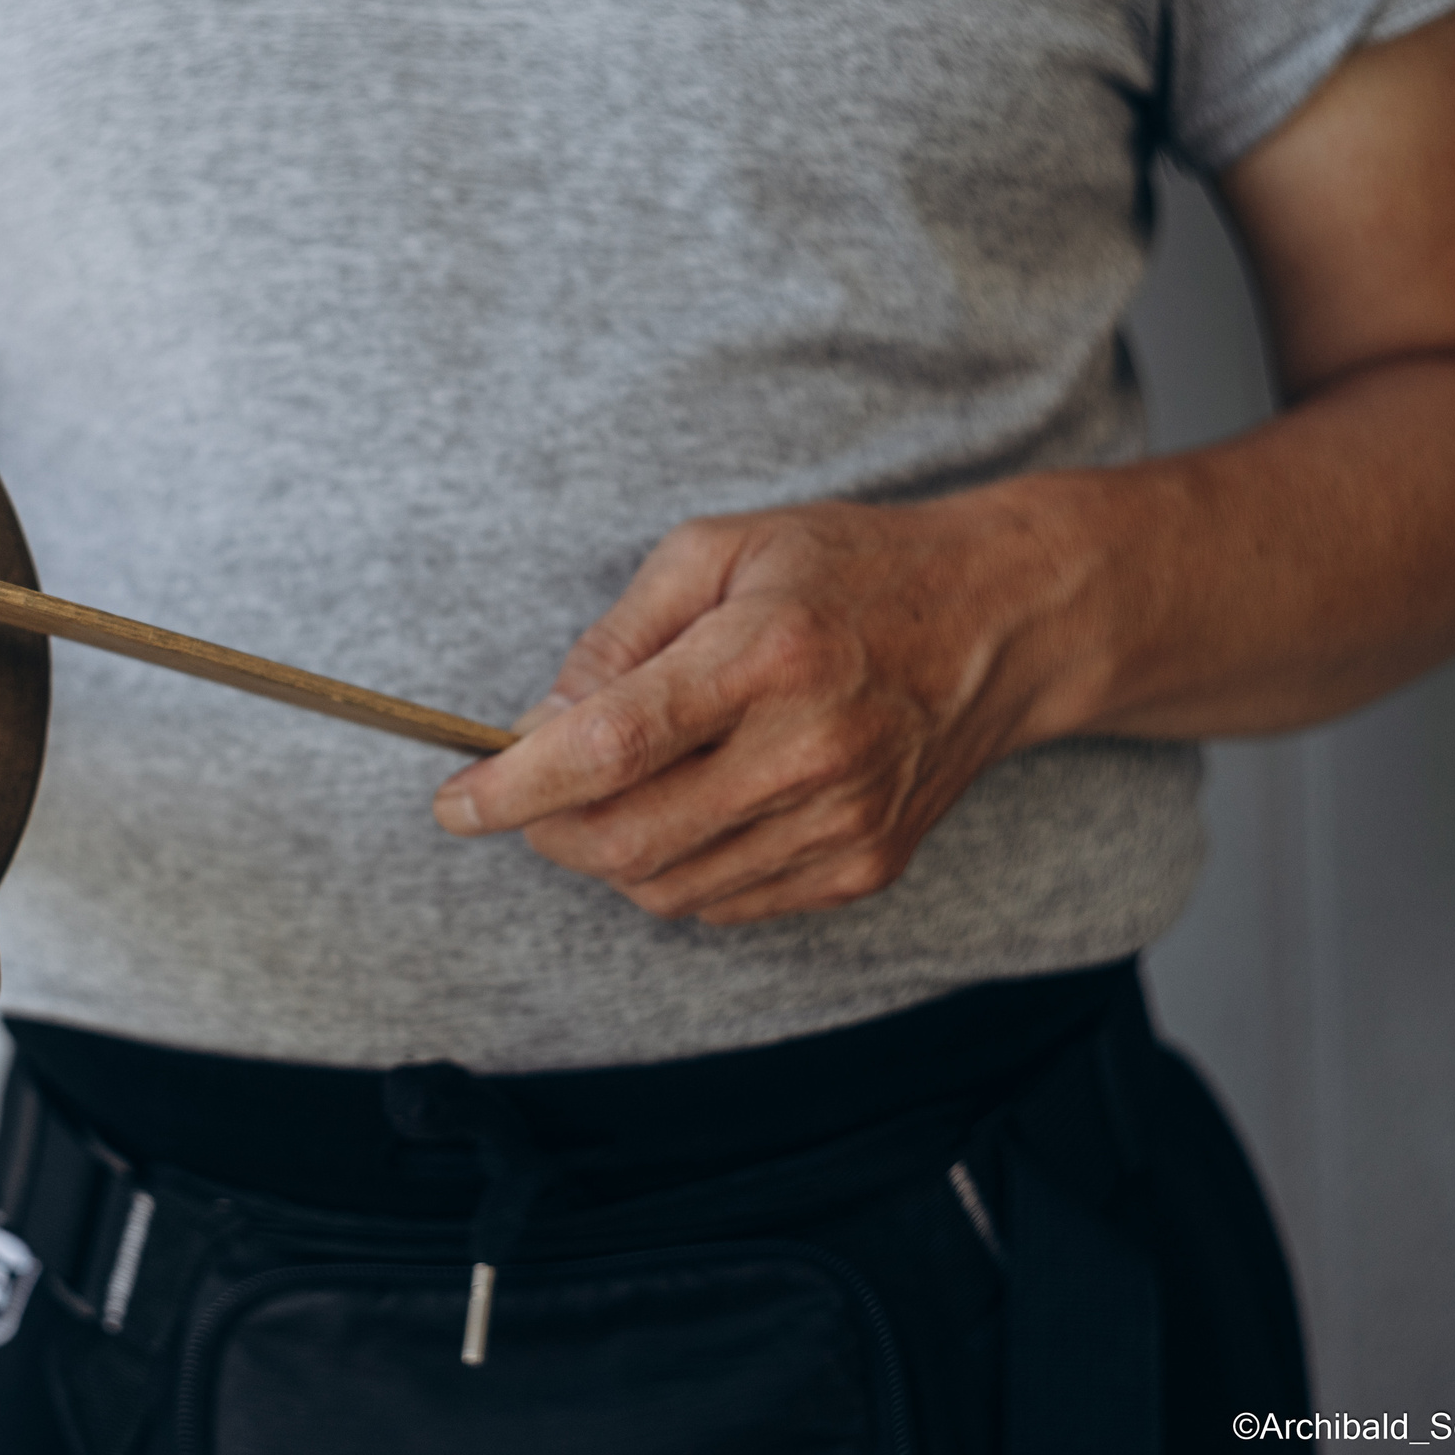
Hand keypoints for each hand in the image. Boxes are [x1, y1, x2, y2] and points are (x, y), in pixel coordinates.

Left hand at [433, 503, 1046, 925]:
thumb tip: (535, 727)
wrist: (1001, 623)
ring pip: (666, 886)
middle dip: (546, 829)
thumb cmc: (846, 572)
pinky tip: (691, 806)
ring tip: (618, 786)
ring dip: (606, 851)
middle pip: (627, 838)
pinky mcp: (864, 867)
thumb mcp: (717, 551)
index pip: (610, 747)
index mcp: (767, 654)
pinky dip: (674, 870)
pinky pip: (723, 903)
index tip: (453, 804)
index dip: (514, 787)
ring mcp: (844, 821)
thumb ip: (616, 639)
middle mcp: (812, 749)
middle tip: (525, 792)